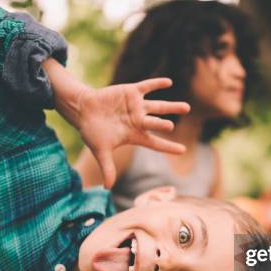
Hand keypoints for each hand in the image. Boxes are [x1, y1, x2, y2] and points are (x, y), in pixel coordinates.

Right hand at [44, 59, 189, 187]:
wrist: (83, 110)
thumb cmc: (92, 131)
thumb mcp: (100, 151)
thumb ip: (107, 167)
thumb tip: (107, 188)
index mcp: (135, 135)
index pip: (155, 143)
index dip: (168, 147)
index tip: (183, 150)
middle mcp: (139, 121)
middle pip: (158, 123)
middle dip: (166, 124)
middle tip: (172, 126)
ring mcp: (137, 107)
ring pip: (158, 106)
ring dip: (171, 107)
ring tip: (186, 108)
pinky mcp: (131, 92)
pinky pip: (146, 87)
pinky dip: (157, 84)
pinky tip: (168, 82)